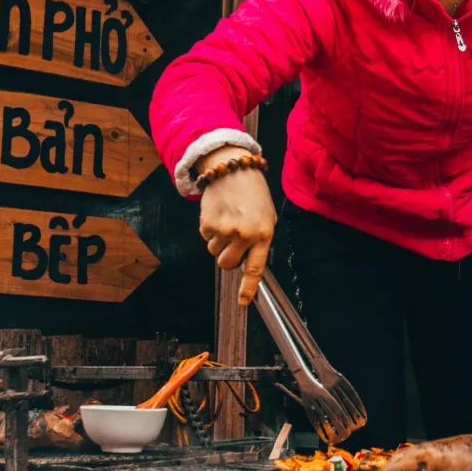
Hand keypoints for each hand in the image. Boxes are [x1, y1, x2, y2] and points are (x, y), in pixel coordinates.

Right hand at [196, 146, 275, 306]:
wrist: (233, 168)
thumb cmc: (252, 193)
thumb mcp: (266, 215)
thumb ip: (259, 239)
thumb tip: (247, 263)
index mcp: (264, 233)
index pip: (255, 267)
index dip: (248, 288)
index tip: (243, 302)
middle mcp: (245, 234)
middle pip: (228, 264)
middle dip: (227, 256)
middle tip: (231, 238)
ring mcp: (226, 230)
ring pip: (214, 251)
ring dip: (218, 239)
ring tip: (227, 217)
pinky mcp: (209, 223)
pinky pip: (205, 237)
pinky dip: (209, 228)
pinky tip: (219, 211)